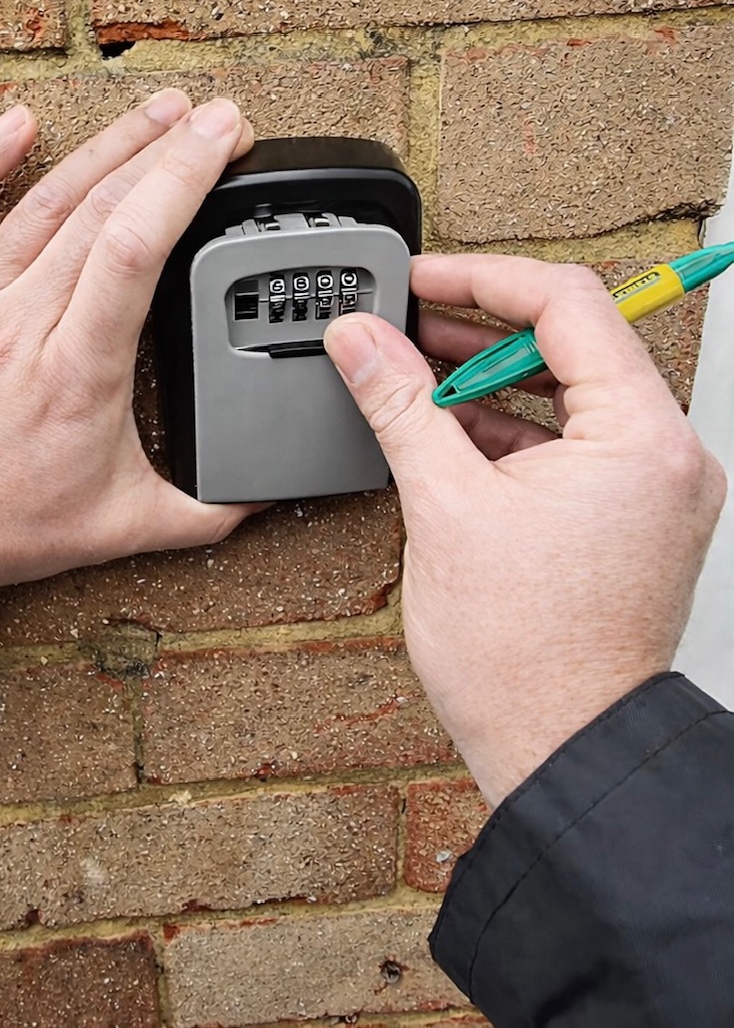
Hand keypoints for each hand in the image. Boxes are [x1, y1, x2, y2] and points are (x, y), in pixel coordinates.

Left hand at [0, 91, 260, 597]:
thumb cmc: (1, 526)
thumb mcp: (124, 528)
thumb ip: (206, 512)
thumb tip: (267, 494)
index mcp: (79, 370)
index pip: (138, 247)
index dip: (185, 179)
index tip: (226, 141)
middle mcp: (23, 323)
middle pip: (101, 209)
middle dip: (167, 150)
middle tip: (214, 117)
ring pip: (42, 202)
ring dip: (105, 148)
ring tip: (155, 112)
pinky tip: (21, 123)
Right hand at [324, 255, 726, 806]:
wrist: (558, 750)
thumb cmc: (527, 660)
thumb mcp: (444, 507)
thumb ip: (398, 405)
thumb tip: (362, 341)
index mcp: (641, 437)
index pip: (567, 303)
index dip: (483, 277)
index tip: (424, 277)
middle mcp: (666, 456)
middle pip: (573, 343)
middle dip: (481, 328)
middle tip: (407, 321)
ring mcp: (652, 490)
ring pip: (571, 394)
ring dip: (491, 379)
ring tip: (416, 371)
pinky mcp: (629, 519)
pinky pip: (573, 444)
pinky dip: (511, 430)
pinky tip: (448, 430)